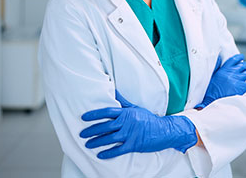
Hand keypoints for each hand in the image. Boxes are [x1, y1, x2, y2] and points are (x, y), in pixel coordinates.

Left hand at [80, 91, 197, 158]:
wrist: (163, 130)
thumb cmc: (148, 118)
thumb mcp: (135, 108)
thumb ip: (123, 101)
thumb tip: (113, 91)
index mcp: (126, 112)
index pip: (107, 112)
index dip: (95, 114)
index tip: (84, 117)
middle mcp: (127, 122)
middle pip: (106, 126)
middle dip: (92, 130)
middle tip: (82, 134)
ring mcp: (130, 134)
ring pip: (110, 138)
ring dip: (97, 142)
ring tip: (87, 144)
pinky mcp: (134, 145)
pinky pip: (119, 149)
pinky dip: (109, 153)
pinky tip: (100, 155)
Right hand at [195, 54, 245, 108]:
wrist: (214, 102)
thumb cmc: (212, 91)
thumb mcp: (213, 77)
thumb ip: (217, 67)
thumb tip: (220, 58)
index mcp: (223, 70)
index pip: (233, 60)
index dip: (238, 57)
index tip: (241, 57)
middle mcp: (231, 73)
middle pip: (242, 66)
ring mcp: (237, 80)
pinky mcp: (243, 87)